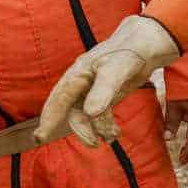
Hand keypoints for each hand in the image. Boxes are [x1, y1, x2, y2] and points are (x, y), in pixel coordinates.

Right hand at [38, 15, 181, 146]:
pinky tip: (115, 133)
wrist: (148, 43)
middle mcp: (82, 82)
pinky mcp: (106, 94)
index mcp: (78, 73)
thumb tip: (90, 114)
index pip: (59, 100)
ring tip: (113, 136)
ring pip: (87, 116)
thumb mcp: (117, 69)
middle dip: (81, 130)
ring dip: (97, 129)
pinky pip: (99, 115)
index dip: (48, 118)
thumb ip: (103, 91)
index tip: (39, 138)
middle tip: (94, 144)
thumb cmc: (130, 50)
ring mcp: (93, 89)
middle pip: (73, 112)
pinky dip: (106, 125)